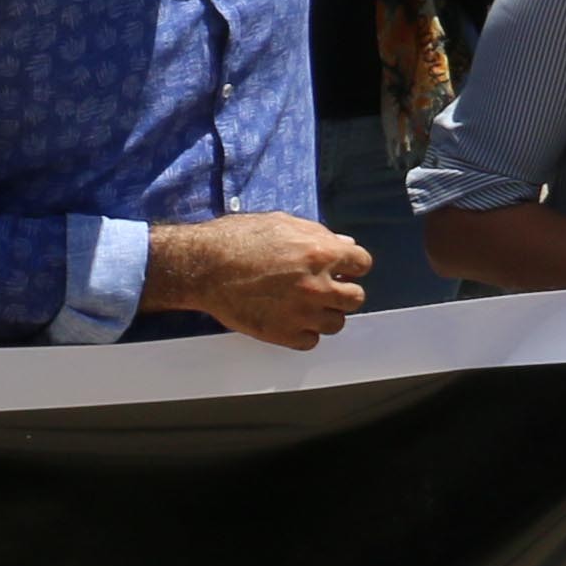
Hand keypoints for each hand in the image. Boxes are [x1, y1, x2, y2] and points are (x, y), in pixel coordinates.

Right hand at [148, 212, 374, 347]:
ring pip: (336, 323)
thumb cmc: (236, 239)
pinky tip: (290, 319)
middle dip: (342, 291)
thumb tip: (345, 243)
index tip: (341, 268)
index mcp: (321, 252)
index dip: (351, 265)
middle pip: (355, 298)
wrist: (202, 267)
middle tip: (324, 288)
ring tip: (305, 306)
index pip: (362, 263)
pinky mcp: (283, 334)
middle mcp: (318, 285)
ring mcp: (302, 313)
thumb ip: (317, 234)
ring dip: (325, 314)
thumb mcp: (280, 224)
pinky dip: (304, 333)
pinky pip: (311, 341)